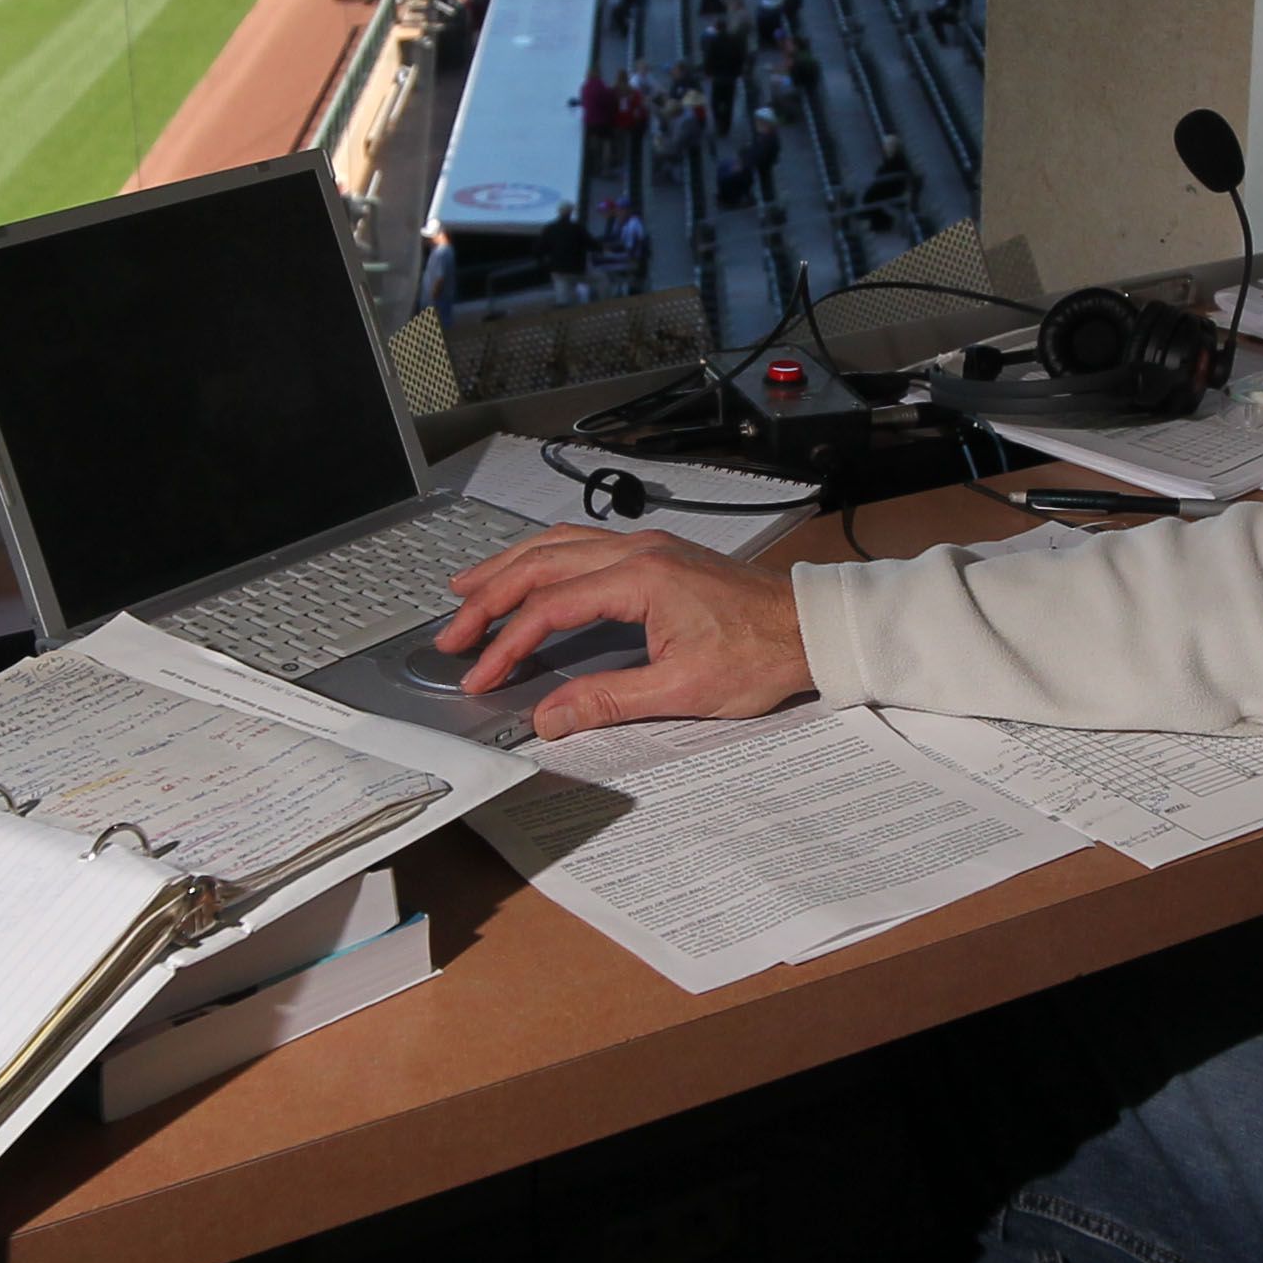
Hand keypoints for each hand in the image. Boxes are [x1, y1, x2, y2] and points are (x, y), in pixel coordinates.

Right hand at [435, 524, 814, 738]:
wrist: (809, 628)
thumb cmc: (758, 654)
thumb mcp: (681, 690)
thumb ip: (607, 700)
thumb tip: (549, 717)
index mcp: (639, 578)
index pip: (549, 606)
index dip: (507, 643)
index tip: (480, 675)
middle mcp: (636, 550)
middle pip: (540, 564)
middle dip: (489, 598)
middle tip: (453, 633)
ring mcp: (646, 546)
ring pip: (557, 545)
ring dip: (509, 568)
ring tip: (468, 590)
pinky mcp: (655, 554)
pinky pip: (582, 545)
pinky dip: (543, 559)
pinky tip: (529, 572)